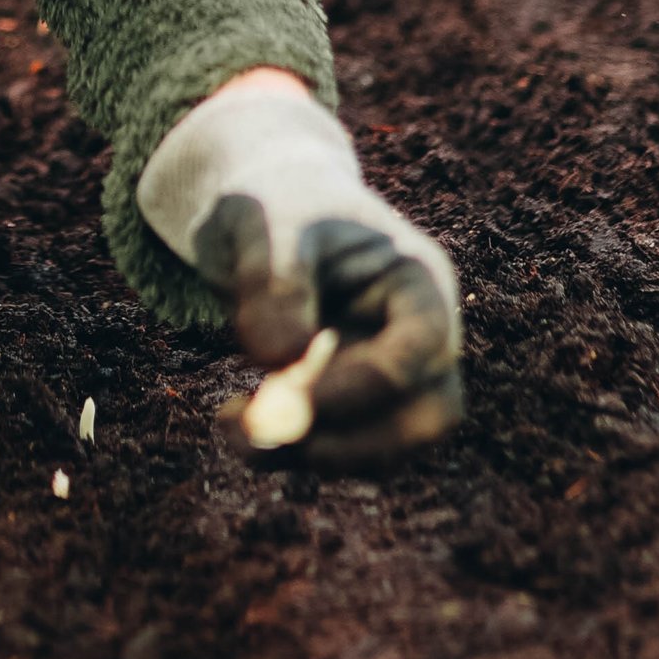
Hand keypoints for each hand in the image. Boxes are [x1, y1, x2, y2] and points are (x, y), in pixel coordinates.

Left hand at [137, 80, 461, 469]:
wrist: (264, 212)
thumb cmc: (274, 204)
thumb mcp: (266, 224)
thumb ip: (274, 285)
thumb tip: (281, 359)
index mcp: (419, 280)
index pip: (420, 349)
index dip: (364, 385)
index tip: (291, 399)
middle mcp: (422, 336)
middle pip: (428, 416)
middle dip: (354, 442)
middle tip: (271, 439)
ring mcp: (395, 376)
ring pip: (385, 448)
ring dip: (312, 454)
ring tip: (230, 425)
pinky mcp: (356, 402)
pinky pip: (343, 448)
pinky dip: (291, 449)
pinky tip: (234, 422)